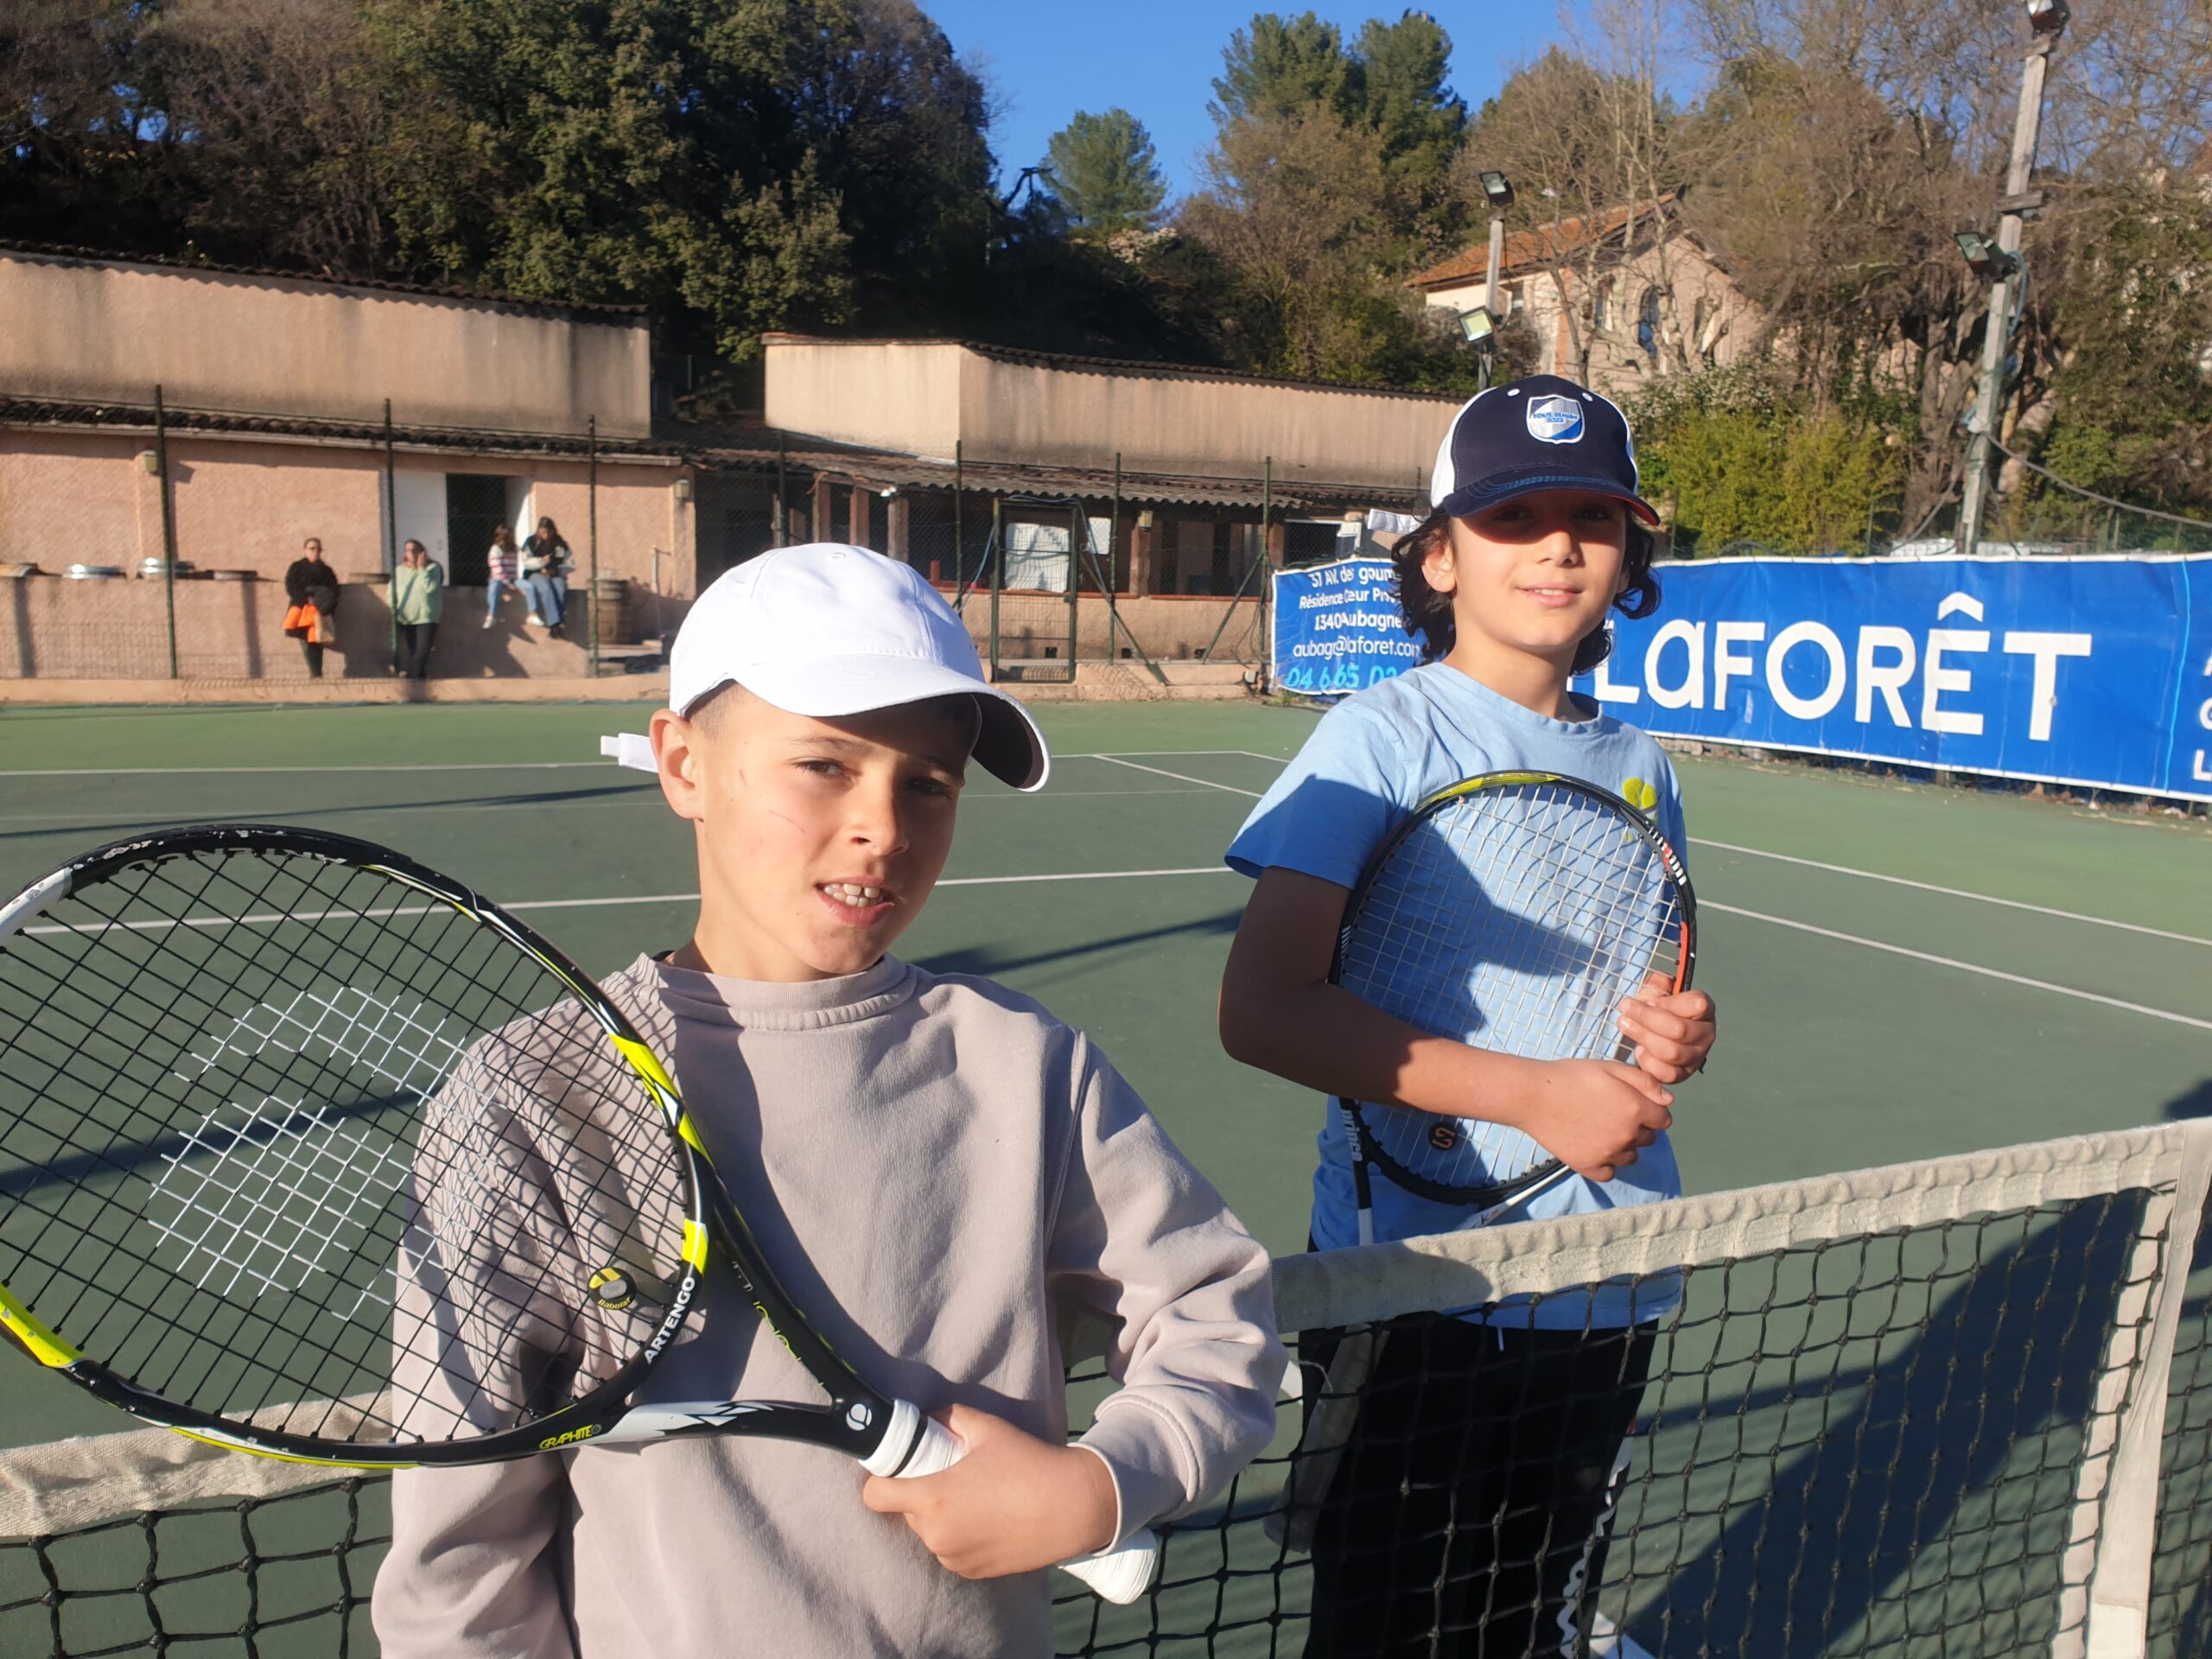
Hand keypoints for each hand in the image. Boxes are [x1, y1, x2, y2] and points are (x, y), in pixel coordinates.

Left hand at [861, 1403, 1118, 1579]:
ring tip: (976, 1498)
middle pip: (906, 1512)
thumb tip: (930, 1417)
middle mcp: (936, 1535)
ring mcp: (954, 1558)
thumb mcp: (987, 1428)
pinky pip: (951, 1550)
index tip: (901, 1469)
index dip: (882, 1480)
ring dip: (941, 1517)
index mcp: (932, 1499)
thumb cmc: (1028, 1462)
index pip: (876, 1496)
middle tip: (952, 1476)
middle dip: (920, 1494)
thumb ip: (949, 1417)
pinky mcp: (973, 1573)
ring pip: (929, 1533)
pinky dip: (960, 1536)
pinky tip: (989, 1519)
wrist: (1073, 1506)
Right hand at [1509, 1056, 1673, 1182]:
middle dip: (1639, 1127)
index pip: (1664, 1120)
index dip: (1652, 1110)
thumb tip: (1670, 1100)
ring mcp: (1608, 1154)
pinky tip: (1594, 1146)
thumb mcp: (1611, 1068)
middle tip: (1613, 1112)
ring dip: (1624, 1145)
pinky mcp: (1589, 1166)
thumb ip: (1645, 1082)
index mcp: (1636, 1109)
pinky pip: (1610, 1172)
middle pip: (1648, 1139)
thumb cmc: (1572, 1076)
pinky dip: (1607, 1162)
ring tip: (1602, 1128)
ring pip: (1631, 1156)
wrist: (1534, 1095)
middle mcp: (1627, 1136)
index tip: (1635, 1104)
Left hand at [1618, 975, 1716, 1084]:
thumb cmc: (1657, 1008)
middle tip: (1624, 1008)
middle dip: (1647, 1018)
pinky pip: (1667, 1073)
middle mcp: (1706, 1034)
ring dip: (1643, 1037)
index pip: (1697, 1004)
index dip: (1669, 1003)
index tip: (1647, 1000)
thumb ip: (1657, 984)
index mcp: (1704, 1009)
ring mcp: (1696, 1056)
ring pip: (1671, 1052)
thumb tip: (1658, 983)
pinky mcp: (1683, 1074)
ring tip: (1625, 1025)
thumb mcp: (1656, 990)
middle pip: (1679, 1029)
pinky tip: (1639, 1050)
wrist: (1653, 1031)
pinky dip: (1649, 1062)